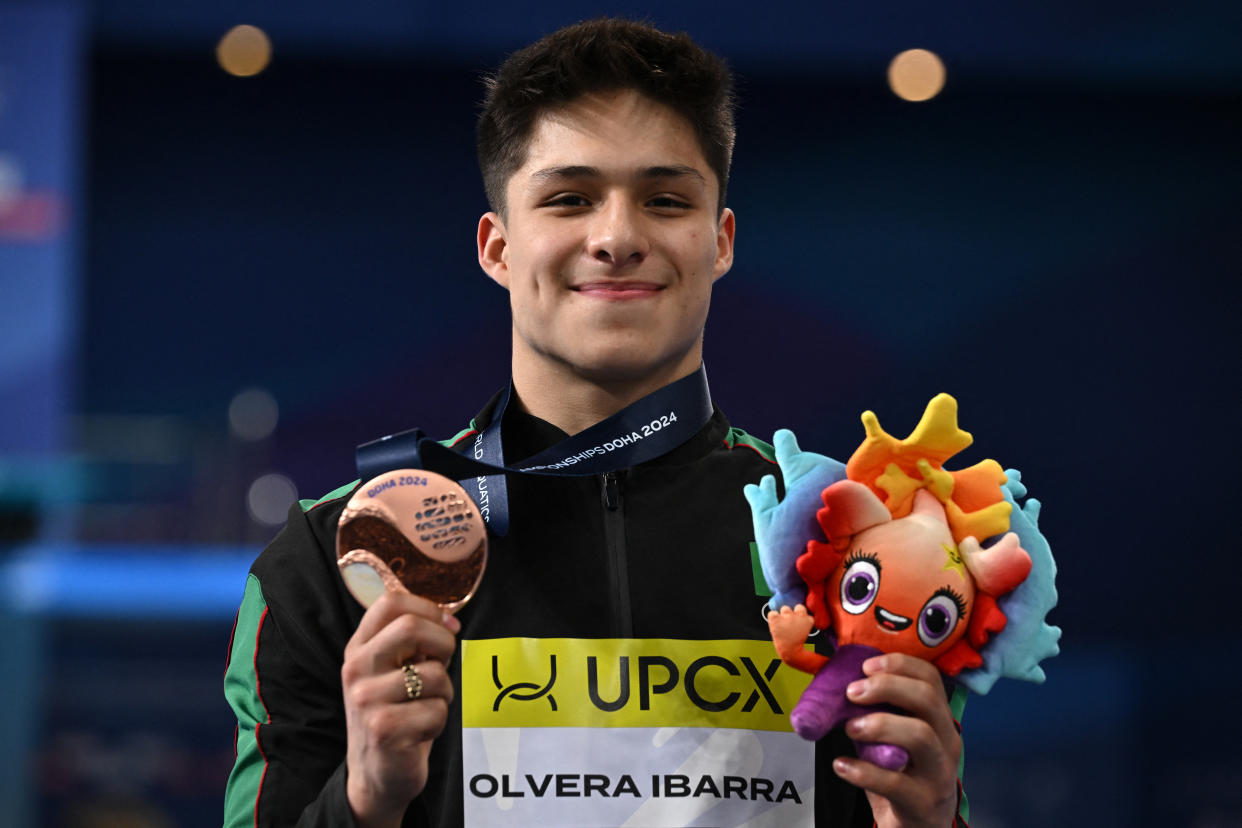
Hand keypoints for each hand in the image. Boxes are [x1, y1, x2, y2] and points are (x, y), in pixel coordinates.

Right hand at [341, 591, 460, 827]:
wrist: (376, 775)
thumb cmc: (396, 714)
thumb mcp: (393, 672)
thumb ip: (413, 643)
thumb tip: (450, 620)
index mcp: (358, 648)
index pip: (390, 602)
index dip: (428, 608)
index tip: (447, 626)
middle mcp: (356, 669)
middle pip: (411, 627)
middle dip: (443, 644)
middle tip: (443, 665)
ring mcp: (366, 700)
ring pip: (434, 674)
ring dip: (444, 692)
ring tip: (427, 707)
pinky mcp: (383, 729)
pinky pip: (437, 710)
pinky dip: (439, 721)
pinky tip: (420, 732)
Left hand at [834, 653, 960, 827]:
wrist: (920, 826)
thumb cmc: (903, 774)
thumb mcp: (896, 738)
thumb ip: (877, 712)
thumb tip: (836, 683)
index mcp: (939, 719)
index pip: (931, 678)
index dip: (899, 665)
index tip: (866, 665)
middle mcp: (947, 741)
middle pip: (927, 699)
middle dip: (887, 687)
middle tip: (852, 692)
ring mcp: (939, 773)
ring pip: (920, 736)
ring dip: (880, 724)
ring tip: (850, 728)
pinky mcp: (923, 802)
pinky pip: (895, 782)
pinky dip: (863, 771)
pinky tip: (842, 765)